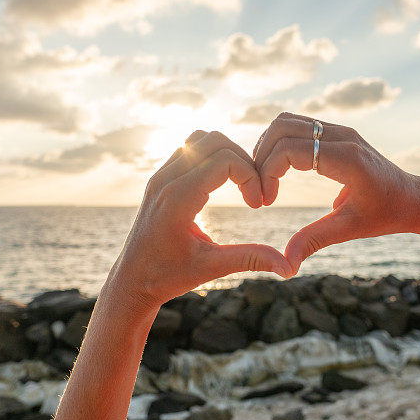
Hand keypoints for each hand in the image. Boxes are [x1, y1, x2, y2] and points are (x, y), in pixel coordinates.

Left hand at [107, 130, 292, 309]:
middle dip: (243, 159)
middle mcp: (165, 180)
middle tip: (253, 190)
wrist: (129, 282)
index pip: (225, 160)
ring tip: (240, 183)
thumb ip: (250, 259)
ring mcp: (159, 176)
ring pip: (200, 138)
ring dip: (227, 154)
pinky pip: (189, 150)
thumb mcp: (211, 268)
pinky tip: (223, 185)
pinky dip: (211, 158)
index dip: (251, 176)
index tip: (258, 204)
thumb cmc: (166, 277)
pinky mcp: (159, 179)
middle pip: (215, 140)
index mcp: (178, 198)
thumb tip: (289, 267)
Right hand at [254, 112, 419, 271]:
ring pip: (287, 121)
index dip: (268, 172)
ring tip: (265, 179)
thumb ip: (314, 240)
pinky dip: (280, 143)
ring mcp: (339, 130)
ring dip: (268, 147)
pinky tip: (278, 171)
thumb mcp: (349, 229)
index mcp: (346, 158)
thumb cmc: (386, 214)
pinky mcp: (336, 132)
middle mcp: (342, 136)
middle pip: (282, 127)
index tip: (266, 202)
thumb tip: (286, 264)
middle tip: (260, 188)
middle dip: (261, 156)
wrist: (412, 198)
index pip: (289, 149)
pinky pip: (298, 126)